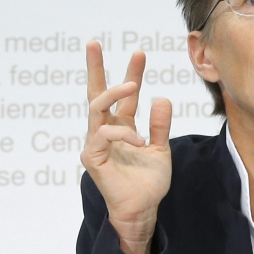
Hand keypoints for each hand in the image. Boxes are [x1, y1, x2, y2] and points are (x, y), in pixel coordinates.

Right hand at [81, 41, 172, 253]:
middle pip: (96, 93)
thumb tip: (161, 97)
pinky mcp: (92, 156)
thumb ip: (160, 125)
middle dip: (95, 67)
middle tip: (93, 43)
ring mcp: (97, 143)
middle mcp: (106, 131)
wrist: (142, 209)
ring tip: (133, 85)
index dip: (130, 74)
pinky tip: (138, 140)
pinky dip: (122, 132)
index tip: (139, 53)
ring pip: (97, 107)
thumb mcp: (161, 149)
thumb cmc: (148, 184)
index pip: (123, 96)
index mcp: (122, 127)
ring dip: (115, 92)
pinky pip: (103, 134)